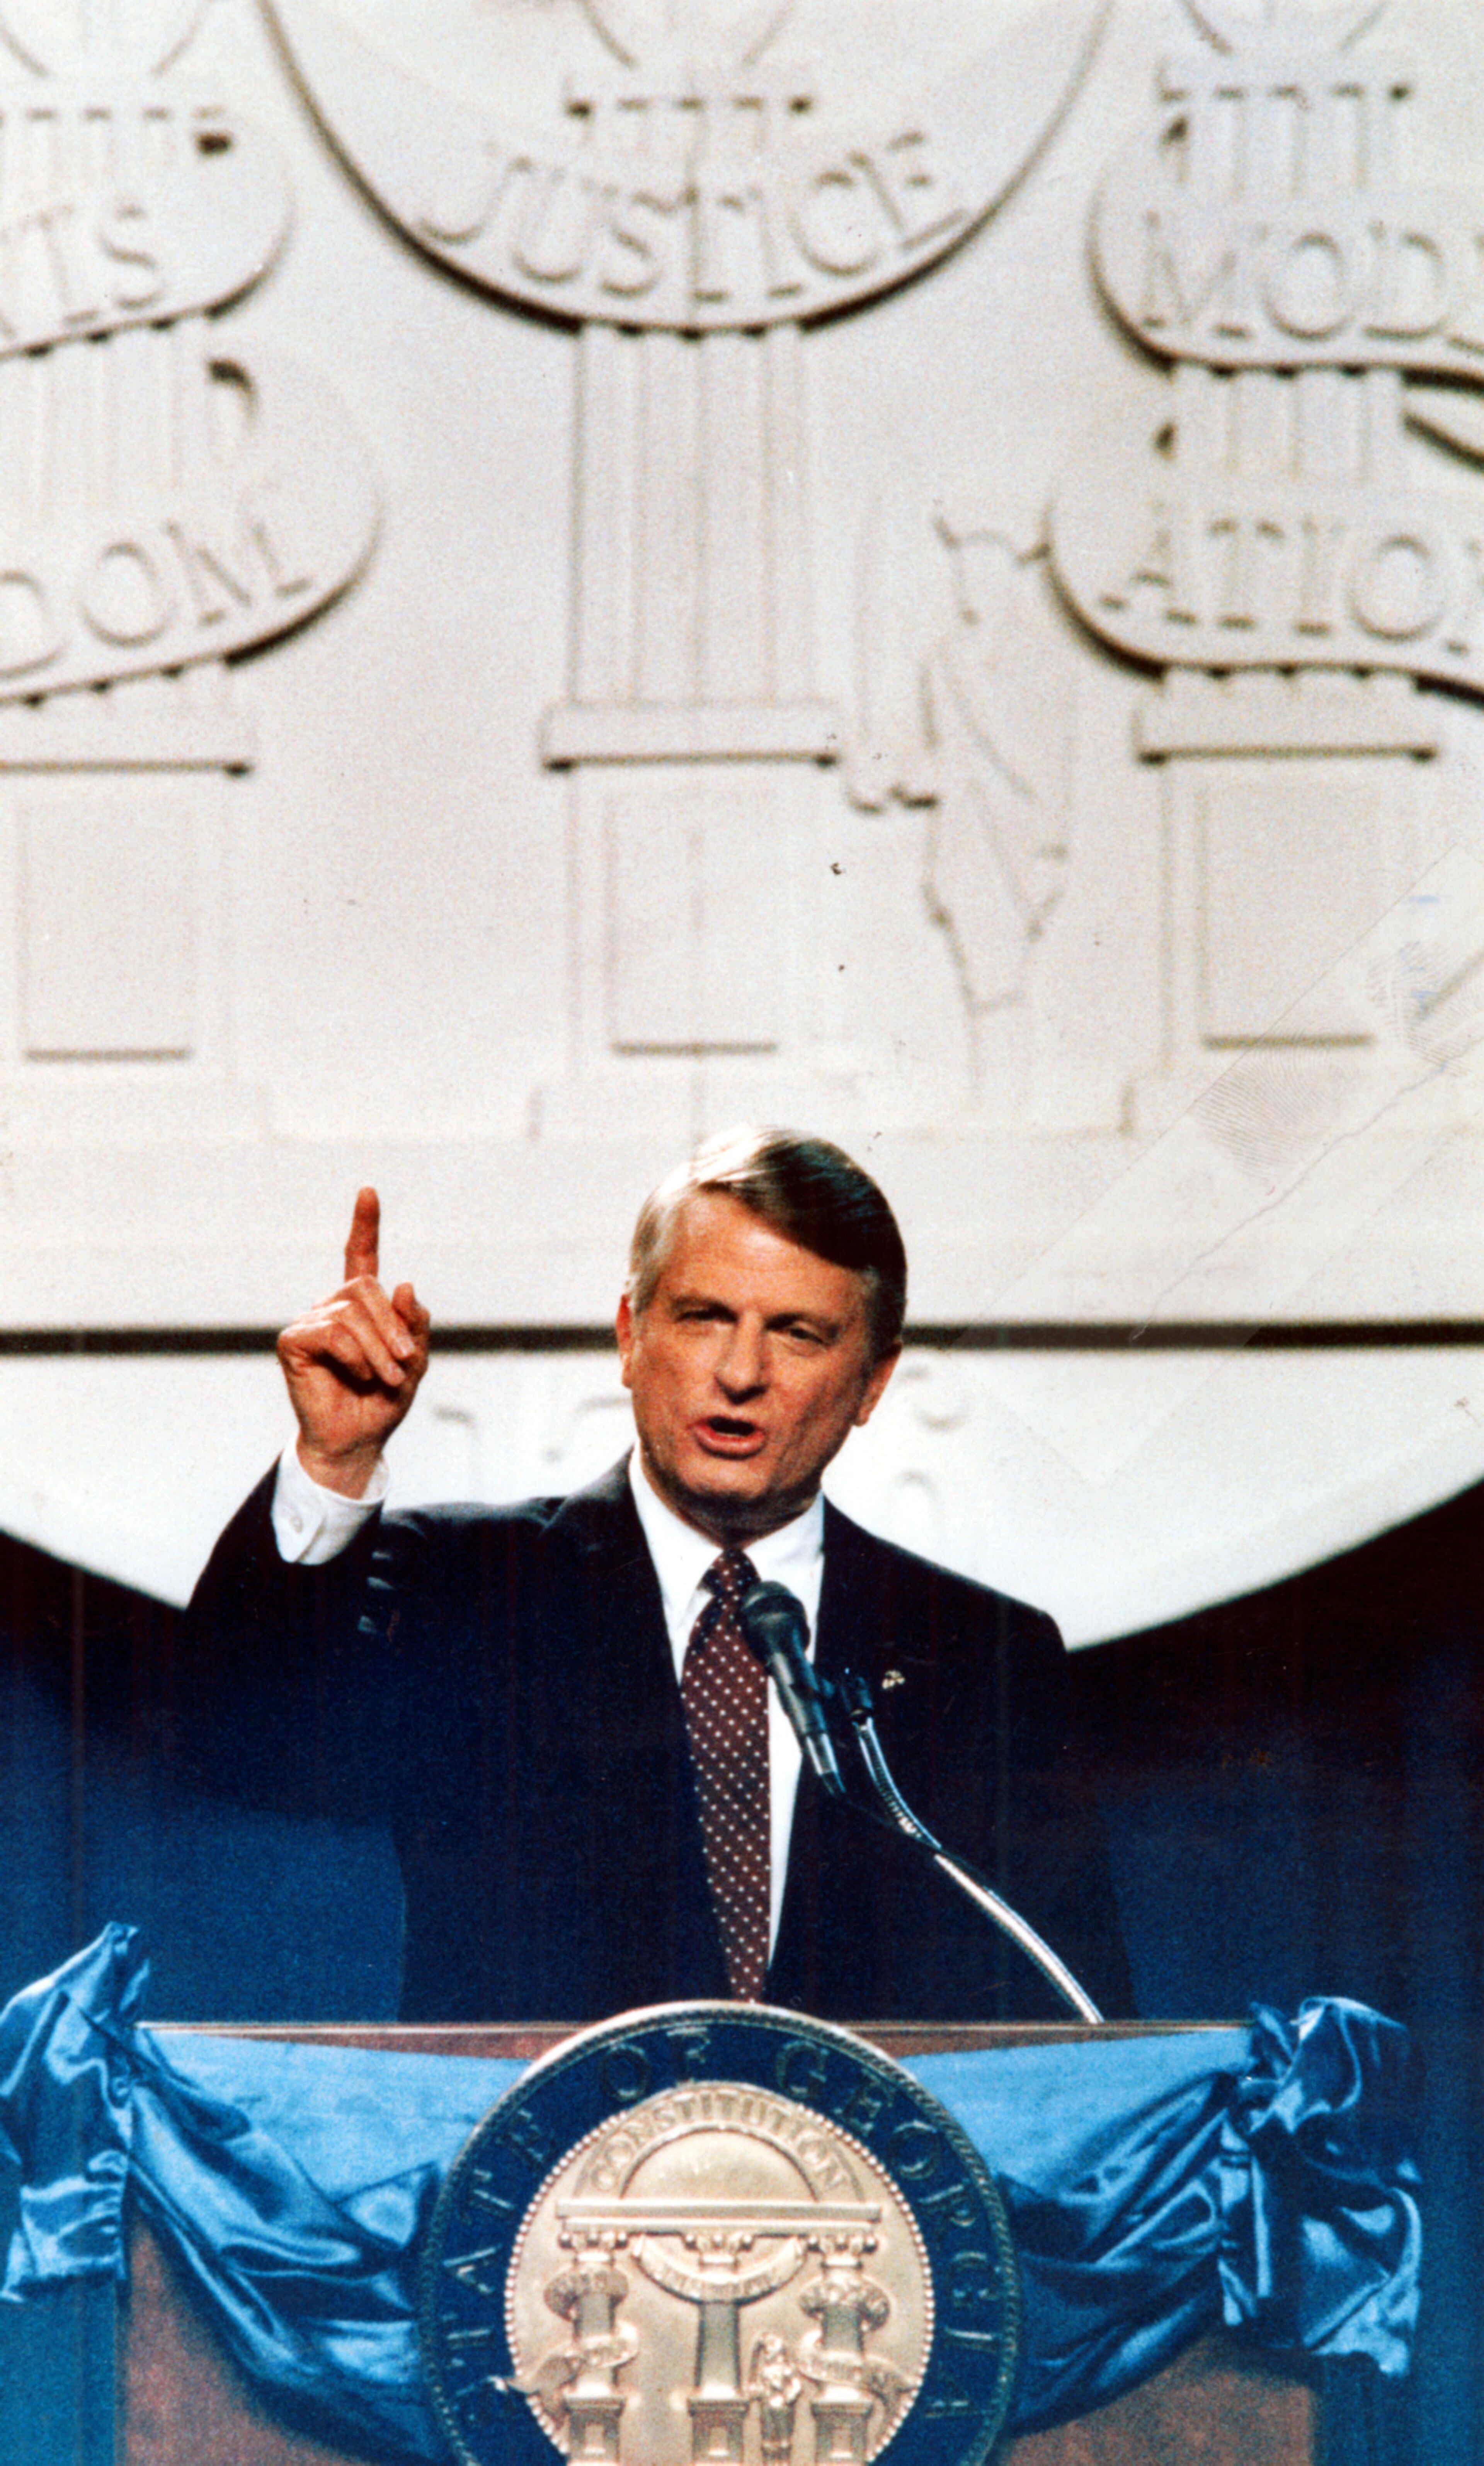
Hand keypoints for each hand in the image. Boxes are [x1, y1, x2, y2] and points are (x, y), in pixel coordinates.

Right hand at [276, 1188, 430, 1496]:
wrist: (357, 1441)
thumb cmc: (383, 1402)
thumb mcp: (414, 1363)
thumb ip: (415, 1325)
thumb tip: (405, 1285)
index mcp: (362, 1307)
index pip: (361, 1256)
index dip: (365, 1225)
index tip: (368, 1192)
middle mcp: (333, 1307)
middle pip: (365, 1287)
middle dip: (392, 1326)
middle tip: (406, 1363)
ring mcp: (311, 1322)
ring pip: (352, 1312)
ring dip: (379, 1349)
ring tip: (386, 1379)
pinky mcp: (293, 1342)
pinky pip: (332, 1332)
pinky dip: (355, 1356)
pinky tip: (360, 1375)